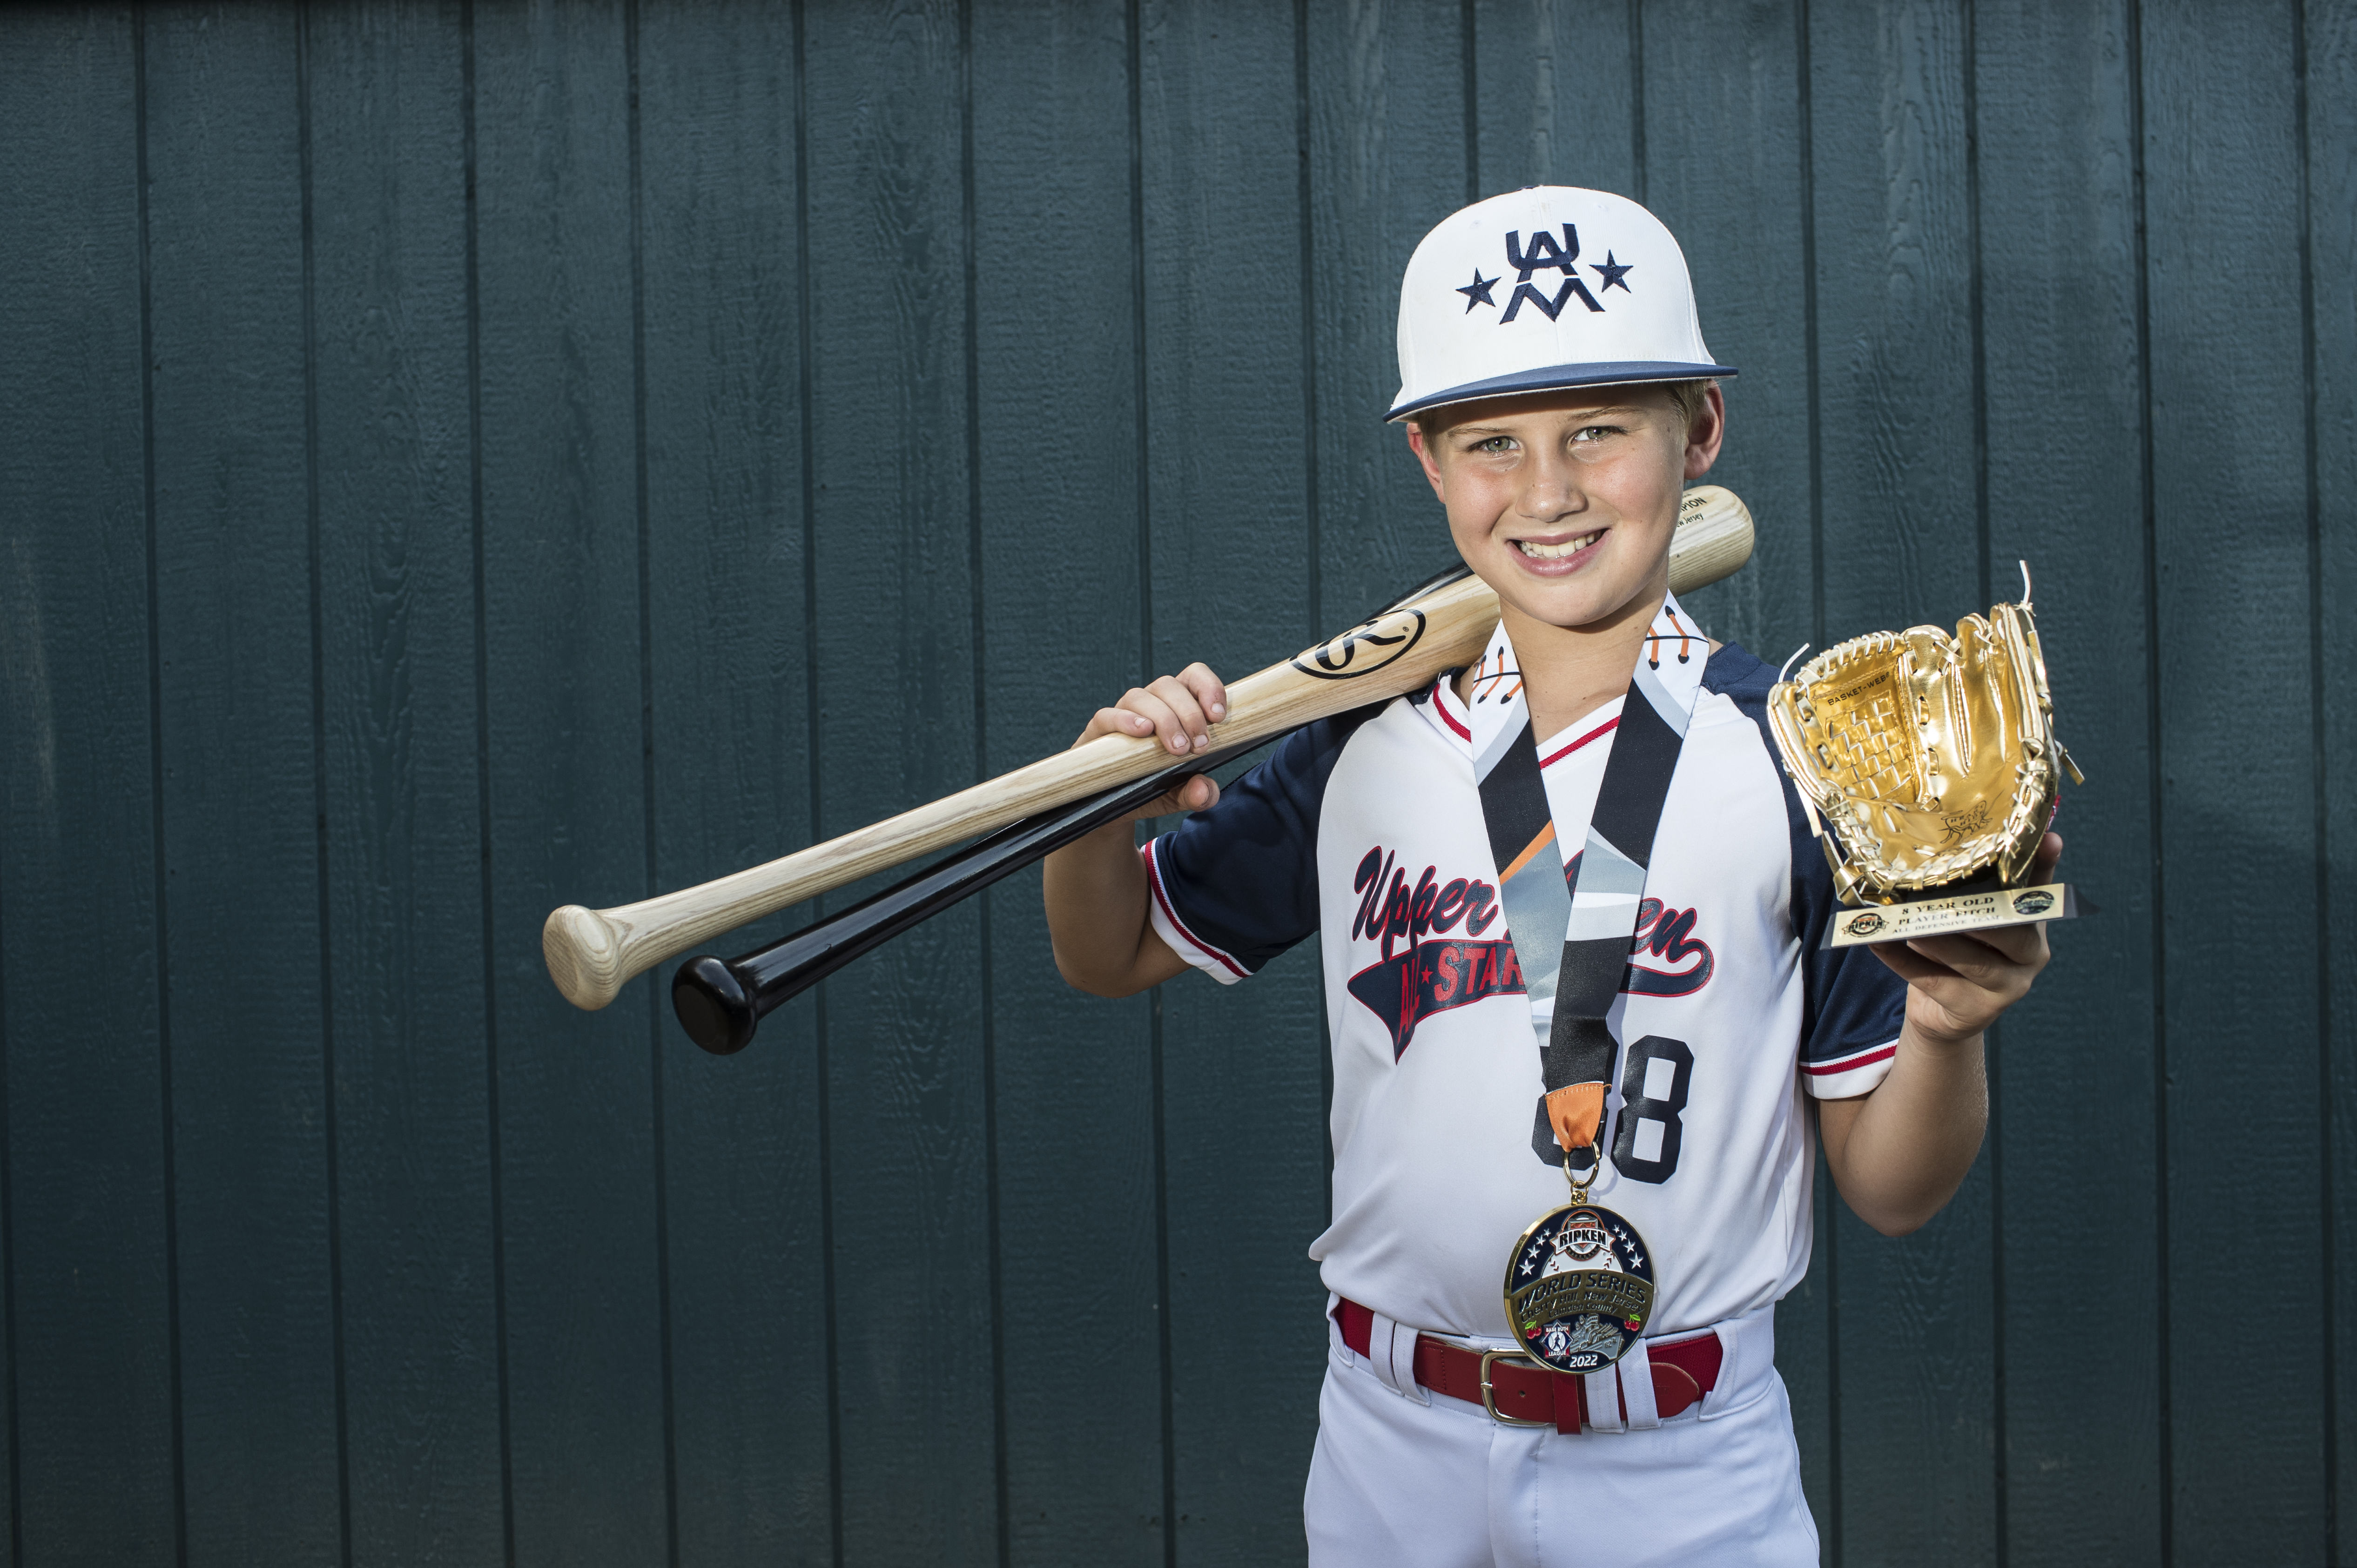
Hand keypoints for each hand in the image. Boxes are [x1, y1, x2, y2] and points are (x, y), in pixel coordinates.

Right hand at [1073, 663, 1229, 817]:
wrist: (1114, 806)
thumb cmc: (1153, 788)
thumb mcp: (1181, 795)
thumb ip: (1199, 794)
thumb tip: (1203, 790)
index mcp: (1176, 707)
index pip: (1193, 677)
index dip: (1208, 687)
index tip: (1218, 716)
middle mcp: (1150, 704)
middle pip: (1168, 685)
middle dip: (1189, 713)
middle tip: (1199, 746)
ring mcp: (1122, 714)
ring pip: (1140, 696)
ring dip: (1163, 718)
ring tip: (1176, 747)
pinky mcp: (1098, 731)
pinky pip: (1107, 715)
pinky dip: (1125, 720)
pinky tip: (1141, 732)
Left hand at [1869, 832, 2062, 1046]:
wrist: (1946, 1013)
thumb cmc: (1960, 951)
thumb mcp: (1972, 919)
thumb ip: (1970, 888)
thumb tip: (1948, 845)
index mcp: (2032, 924)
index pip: (2042, 891)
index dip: (2045, 865)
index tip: (2050, 839)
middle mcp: (2030, 956)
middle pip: (2012, 935)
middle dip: (1977, 918)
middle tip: (1946, 902)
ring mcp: (2007, 988)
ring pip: (1975, 963)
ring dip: (1938, 942)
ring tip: (1909, 927)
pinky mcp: (1974, 1012)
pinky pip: (1934, 983)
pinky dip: (1902, 961)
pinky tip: (1878, 943)